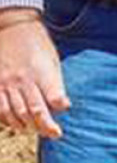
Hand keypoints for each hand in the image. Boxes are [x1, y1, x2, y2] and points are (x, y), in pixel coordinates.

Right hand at [0, 16, 68, 139]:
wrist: (12, 28)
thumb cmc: (37, 44)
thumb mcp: (52, 59)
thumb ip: (55, 83)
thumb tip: (62, 106)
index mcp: (42, 72)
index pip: (54, 97)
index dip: (59, 108)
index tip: (63, 114)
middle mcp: (24, 79)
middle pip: (35, 110)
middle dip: (45, 126)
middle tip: (53, 134)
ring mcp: (6, 83)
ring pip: (16, 113)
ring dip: (26, 126)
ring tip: (35, 130)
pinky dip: (7, 120)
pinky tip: (15, 124)